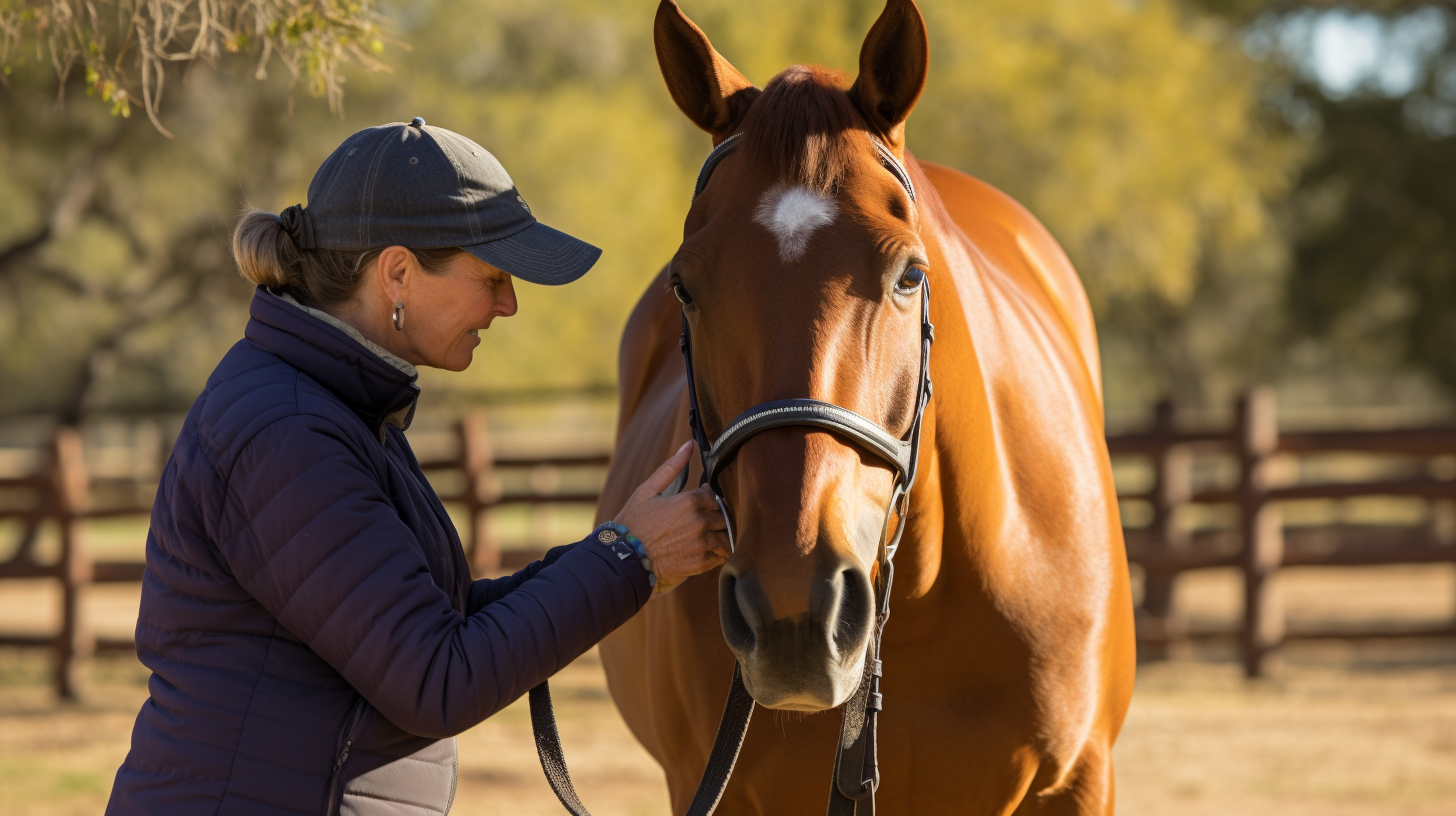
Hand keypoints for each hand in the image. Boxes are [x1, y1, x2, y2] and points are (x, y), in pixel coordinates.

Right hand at [613, 441, 730, 594]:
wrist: (624, 559)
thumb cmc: (633, 523)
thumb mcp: (647, 491)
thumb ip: (671, 467)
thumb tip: (689, 444)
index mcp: (689, 501)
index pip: (714, 497)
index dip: (707, 500)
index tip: (700, 504)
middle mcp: (699, 522)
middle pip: (723, 517)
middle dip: (715, 518)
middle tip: (702, 522)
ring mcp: (701, 543)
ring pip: (726, 537)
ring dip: (719, 537)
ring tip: (706, 538)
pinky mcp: (700, 563)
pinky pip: (720, 557)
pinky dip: (715, 554)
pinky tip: (701, 551)